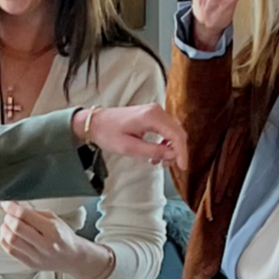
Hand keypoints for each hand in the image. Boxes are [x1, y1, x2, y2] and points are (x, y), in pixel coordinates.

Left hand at [0, 203, 111, 278]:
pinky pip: (11, 251)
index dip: (12, 208)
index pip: (26, 215)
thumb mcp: (54, 219)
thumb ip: (34, 212)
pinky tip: (7, 236)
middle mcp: (45, 244)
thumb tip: (15, 206)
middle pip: (17, 228)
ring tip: (7, 225)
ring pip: (12, 241)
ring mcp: (37, 256)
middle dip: (8, 218)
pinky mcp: (30, 264)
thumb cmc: (64, 236)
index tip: (7, 204)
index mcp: (52, 229)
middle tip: (8, 215)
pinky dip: (4, 241)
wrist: (73, 257)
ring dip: (4, 230)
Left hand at [72, 102, 186, 168]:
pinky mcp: (152, 114)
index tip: (182, 167)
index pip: (176, 135)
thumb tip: (171, 156)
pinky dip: (166, 142)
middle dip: (177, 151)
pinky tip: (157, 153)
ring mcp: (155, 111)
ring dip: (171, 147)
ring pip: (174, 131)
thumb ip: (152, 151)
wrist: (96, 122)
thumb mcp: (129, 148)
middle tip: (168, 166)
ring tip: (159, 161)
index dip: (181, 153)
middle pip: (178, 132)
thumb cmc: (108, 133)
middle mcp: (157, 110)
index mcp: (152, 116)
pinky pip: (167, 129)